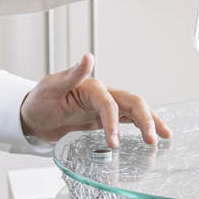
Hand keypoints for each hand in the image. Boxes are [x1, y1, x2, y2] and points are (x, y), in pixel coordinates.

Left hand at [18, 54, 170, 148]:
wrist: (33, 116)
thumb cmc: (39, 101)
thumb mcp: (50, 88)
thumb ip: (71, 75)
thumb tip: (88, 56)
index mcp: (91, 86)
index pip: (109, 103)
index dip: (113, 122)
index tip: (114, 142)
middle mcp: (102, 94)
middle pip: (132, 103)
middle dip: (145, 120)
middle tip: (153, 140)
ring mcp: (105, 106)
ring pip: (136, 111)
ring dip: (151, 122)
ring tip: (164, 138)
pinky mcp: (105, 118)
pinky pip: (128, 120)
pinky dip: (142, 127)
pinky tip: (152, 136)